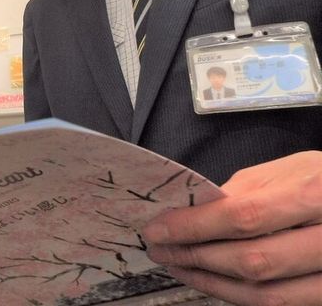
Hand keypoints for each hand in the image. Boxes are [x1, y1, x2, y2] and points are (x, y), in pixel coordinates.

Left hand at [142, 151, 321, 305]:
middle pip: (253, 261)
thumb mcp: (293, 169)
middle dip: (196, 257)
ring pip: (267, 296)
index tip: (157, 228)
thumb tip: (194, 211)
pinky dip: (241, 297)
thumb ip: (245, 191)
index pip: (244, 216)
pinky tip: (214, 281)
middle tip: (159, 248)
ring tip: (179, 266)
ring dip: (212, 283)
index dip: (195, 227)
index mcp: (315, 194)